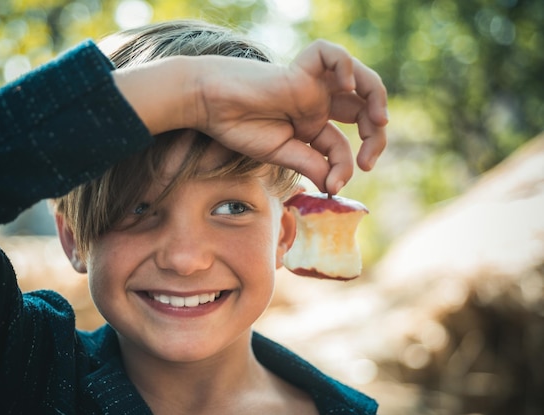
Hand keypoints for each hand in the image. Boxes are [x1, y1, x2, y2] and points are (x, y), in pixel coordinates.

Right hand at [114, 40, 387, 194]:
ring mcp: (312, 83)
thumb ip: (310, 164)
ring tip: (379, 122)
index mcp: (312, 124)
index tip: (334, 185)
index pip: (342, 144)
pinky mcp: (300, 67)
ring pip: (359, 78)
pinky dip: (345, 66)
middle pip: (363, 110)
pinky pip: (331, 55)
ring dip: (377, 98)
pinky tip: (345, 87)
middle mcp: (317, 102)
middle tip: (368, 160)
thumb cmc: (239, 128)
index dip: (345, 165)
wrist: (210, 106)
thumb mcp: (282, 153)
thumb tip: (335, 187)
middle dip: (375, 135)